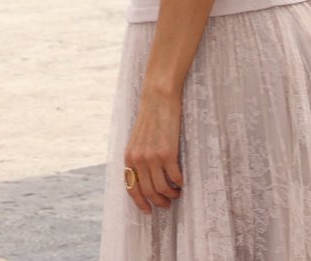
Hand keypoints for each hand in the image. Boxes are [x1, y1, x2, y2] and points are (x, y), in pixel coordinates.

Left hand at [123, 90, 184, 214]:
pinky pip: (175, 177)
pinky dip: (180, 183)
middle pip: (148, 191)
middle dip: (159, 202)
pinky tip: (182, 181)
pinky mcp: (167, 153)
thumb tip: (145, 180)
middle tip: (167, 204)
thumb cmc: (150, 119)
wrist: (158, 99)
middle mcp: (138, 159)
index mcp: (129, 157)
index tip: (148, 211)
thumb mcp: (137, 140)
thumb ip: (138, 158)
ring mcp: (152, 156)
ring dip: (171, 194)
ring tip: (176, 193)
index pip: (131, 187)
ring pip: (162, 188)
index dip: (140, 202)